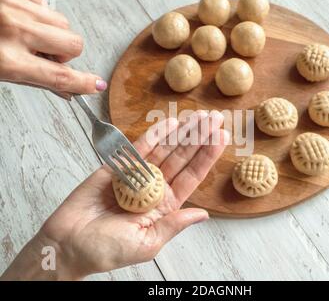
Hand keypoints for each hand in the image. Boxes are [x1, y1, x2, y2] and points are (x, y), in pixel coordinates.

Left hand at [0, 0, 106, 97]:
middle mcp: (12, 30)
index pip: (61, 77)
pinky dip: (35, 12)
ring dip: (50, 31)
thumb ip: (34, 78)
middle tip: (48, 53)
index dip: (83, 83)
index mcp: (7, 61)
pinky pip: (43, 2)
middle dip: (66, 51)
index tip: (95, 84)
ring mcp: (11, 3)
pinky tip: (16, 15)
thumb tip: (65, 87)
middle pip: (73, 43)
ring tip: (26, 32)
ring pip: (61, 21)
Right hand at [1, 112, 227, 279]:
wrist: (67, 245)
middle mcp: (154, 187)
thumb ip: (174, 224)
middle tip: (215, 118)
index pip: (191, 177)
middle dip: (198, 138)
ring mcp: (136, 175)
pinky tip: (168, 124)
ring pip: (163, 150)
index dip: (207, 157)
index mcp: (164, 206)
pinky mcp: (116, 168)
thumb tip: (203, 214)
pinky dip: (152, 135)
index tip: (221, 137)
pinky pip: (137, 149)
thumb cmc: (106, 251)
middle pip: (181, 158)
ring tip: (198, 117)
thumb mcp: (148, 243)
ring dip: (181, 133)